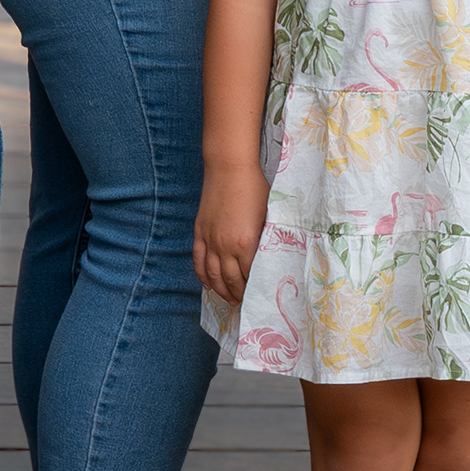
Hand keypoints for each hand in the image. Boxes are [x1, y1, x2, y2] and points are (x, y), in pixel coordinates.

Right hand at [194, 165, 267, 306]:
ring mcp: (210, 240)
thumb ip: (267, 239)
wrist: (230, 168)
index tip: (259, 297)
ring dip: (221, 290)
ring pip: (212, 275)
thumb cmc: (255, 188)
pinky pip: (199, 260)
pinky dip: (202, 275)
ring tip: (229, 298)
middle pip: (231, 280)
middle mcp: (226, 246)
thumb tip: (270, 257)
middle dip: (238, 294)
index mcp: (246, 243)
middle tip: (244, 302)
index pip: (249, 276)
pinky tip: (208, 284)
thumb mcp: (269, 215)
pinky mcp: (200, 232)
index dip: (254, 289)